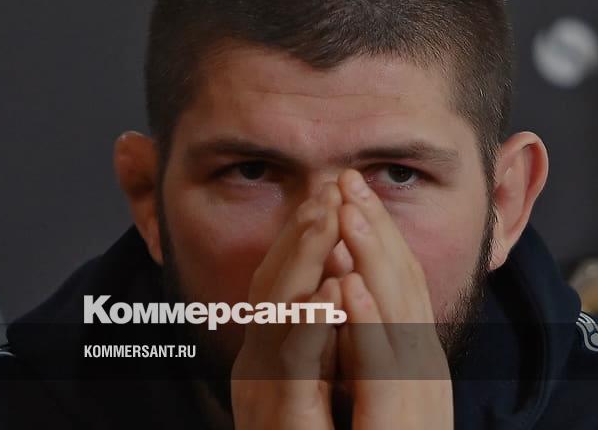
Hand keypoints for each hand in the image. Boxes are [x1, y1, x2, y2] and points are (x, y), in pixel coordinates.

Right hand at [230, 183, 343, 428]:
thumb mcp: (317, 375)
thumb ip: (322, 332)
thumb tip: (339, 276)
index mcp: (271, 352)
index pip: (282, 282)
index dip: (303, 235)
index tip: (329, 192)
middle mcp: (258, 367)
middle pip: (273, 289)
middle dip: (302, 236)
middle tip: (328, 190)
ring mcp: (263, 395)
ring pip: (277, 319)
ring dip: (301, 266)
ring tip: (327, 220)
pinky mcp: (281, 420)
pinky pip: (294, 371)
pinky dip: (309, 331)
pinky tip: (328, 298)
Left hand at [335, 169, 452, 429]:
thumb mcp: (369, 384)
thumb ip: (364, 343)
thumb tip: (340, 288)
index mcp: (414, 355)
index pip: (401, 282)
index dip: (380, 233)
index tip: (355, 190)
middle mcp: (422, 368)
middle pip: (404, 285)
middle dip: (376, 230)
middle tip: (349, 179)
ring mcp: (416, 391)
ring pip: (397, 314)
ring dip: (373, 259)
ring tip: (350, 211)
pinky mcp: (397, 418)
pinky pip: (380, 364)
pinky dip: (365, 320)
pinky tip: (345, 285)